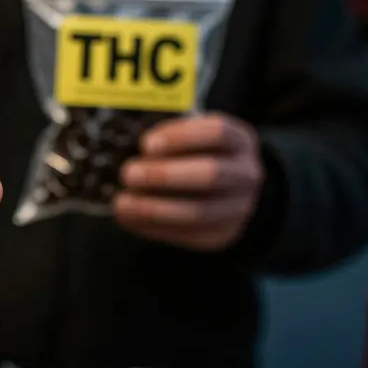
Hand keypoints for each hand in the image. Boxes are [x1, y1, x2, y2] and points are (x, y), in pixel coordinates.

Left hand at [114, 113, 262, 250]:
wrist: (223, 188)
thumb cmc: (194, 153)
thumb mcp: (187, 135)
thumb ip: (166, 140)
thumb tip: (133, 151)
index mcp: (239, 140)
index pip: (217, 133)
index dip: (181, 137)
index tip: (146, 144)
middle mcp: (246, 174)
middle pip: (211, 174)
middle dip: (165, 175)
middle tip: (128, 174)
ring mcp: (239, 207)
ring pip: (199, 213)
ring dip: (154, 209)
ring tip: (121, 203)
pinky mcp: (223, 234)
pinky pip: (188, 235)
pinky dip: (153, 228)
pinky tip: (128, 219)